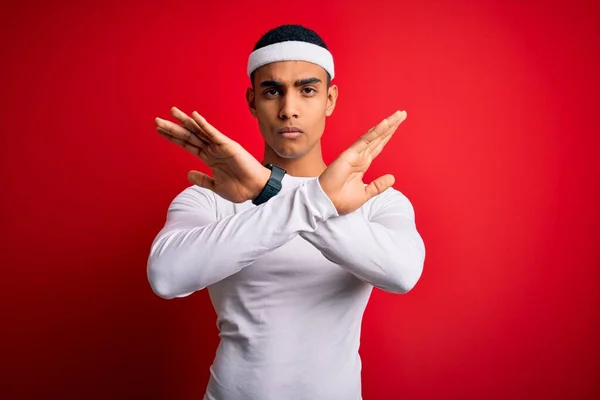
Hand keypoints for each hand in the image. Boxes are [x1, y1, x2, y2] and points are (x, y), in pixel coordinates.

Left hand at [155, 107, 269, 202]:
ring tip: (172, 112)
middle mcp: (213, 149)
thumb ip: (202, 179)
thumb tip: (188, 174)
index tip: (160, 131)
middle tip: (157, 120)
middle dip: (173, 128)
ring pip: (198, 131)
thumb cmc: (240, 188)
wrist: (255, 190)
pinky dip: (204, 125)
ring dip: (185, 122)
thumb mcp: (216, 186)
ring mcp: (220, 146)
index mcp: (209, 158)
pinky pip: (213, 134)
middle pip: (189, 136)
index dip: (174, 138)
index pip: (188, 144)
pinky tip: (194, 117)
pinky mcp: (228, 145)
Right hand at [319, 110, 406, 214]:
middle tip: (402, 113)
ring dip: (387, 124)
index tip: (398, 125)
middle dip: (391, 125)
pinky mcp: (349, 154)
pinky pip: (365, 141)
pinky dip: (375, 132)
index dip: (388, 135)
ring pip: (374, 136)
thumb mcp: (365, 193)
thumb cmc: (341, 200)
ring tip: (399, 114)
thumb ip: (378, 185)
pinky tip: (385, 123)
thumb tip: (392, 178)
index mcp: (363, 164)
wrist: (327, 203)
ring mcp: (355, 154)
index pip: (378, 146)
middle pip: (379, 137)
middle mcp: (360, 156)